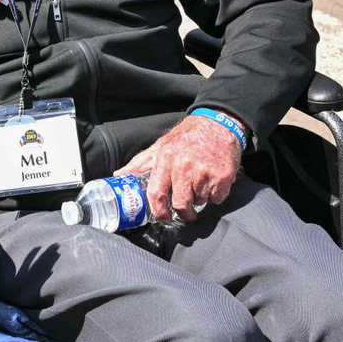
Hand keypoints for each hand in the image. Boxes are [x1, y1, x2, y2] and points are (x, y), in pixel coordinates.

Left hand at [116, 114, 242, 222]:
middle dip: (183, 212)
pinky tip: (212, 182)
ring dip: (199, 199)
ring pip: (199, 202)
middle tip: (185, 211)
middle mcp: (185, 167)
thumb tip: (119, 175)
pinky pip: (217, 199)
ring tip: (199, 184)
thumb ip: (140, 163)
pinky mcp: (223, 177)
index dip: (159, 211)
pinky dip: (214, 195)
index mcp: (166, 159)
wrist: (219, 123)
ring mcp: (205, 173)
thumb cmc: (187, 136)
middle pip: (180, 203)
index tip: (163, 218)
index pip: (157, 193)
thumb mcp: (161, 145)